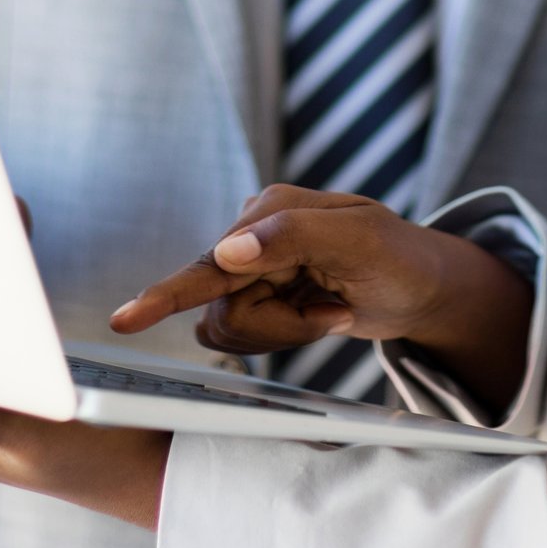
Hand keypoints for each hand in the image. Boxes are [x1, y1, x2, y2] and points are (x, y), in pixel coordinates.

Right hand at [108, 185, 531, 409]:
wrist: (422, 288)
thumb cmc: (400, 257)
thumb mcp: (361, 239)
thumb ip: (293, 235)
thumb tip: (228, 250)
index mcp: (270, 210)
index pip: (214, 263)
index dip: (171, 296)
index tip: (124, 321)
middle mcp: (252, 237)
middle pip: (223, 305)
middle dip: (282, 324)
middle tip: (333, 313)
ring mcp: (252, 269)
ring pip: (229, 327)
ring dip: (287, 332)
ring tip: (331, 310)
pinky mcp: (258, 297)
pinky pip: (244, 336)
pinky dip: (286, 336)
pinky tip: (319, 316)